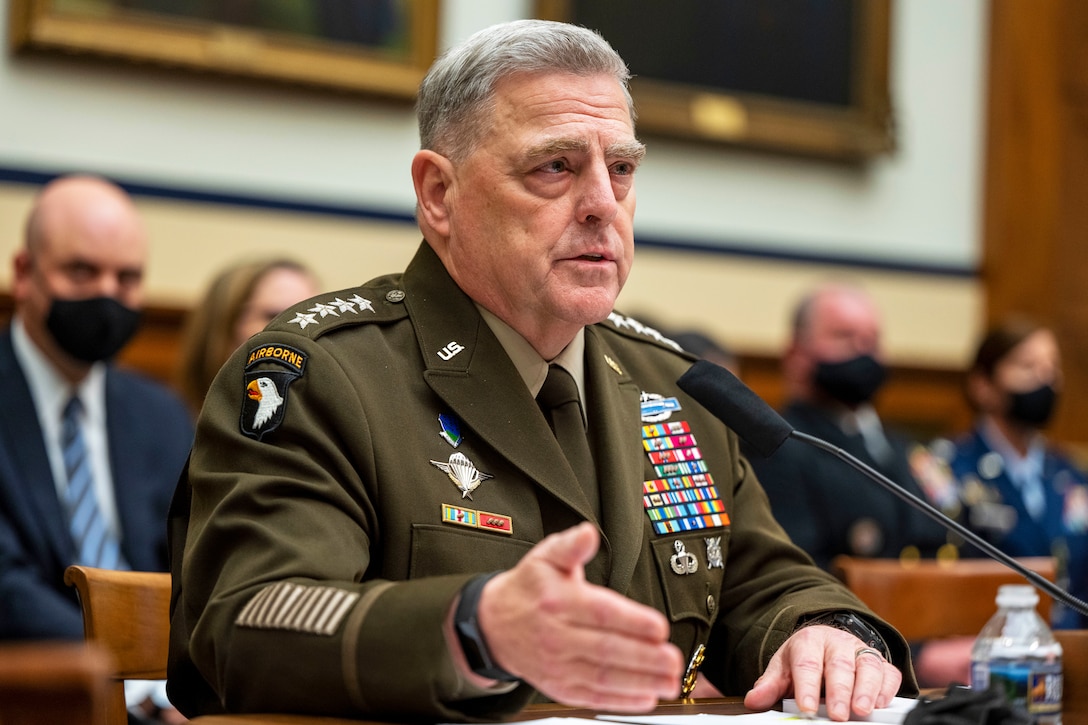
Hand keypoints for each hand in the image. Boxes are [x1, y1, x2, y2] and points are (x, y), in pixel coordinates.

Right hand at [478, 522, 683, 710]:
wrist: (494, 624)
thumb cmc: (528, 589)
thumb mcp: (546, 557)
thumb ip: (572, 546)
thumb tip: (588, 534)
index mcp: (557, 602)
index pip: (600, 613)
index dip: (632, 622)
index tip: (659, 627)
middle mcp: (556, 636)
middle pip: (606, 649)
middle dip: (644, 657)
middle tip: (673, 659)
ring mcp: (557, 665)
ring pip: (602, 677)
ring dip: (640, 682)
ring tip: (669, 681)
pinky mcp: (559, 686)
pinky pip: (593, 697)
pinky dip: (621, 700)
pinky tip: (646, 697)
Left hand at [743, 624, 901, 721]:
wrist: (826, 642)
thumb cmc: (804, 658)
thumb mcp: (784, 668)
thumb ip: (770, 685)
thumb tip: (753, 700)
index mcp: (808, 641)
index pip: (806, 663)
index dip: (807, 686)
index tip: (807, 708)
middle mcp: (837, 642)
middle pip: (839, 665)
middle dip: (839, 691)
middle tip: (838, 715)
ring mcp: (860, 650)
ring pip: (867, 665)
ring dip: (866, 689)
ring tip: (861, 710)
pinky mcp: (880, 662)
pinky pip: (888, 672)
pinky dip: (886, 688)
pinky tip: (879, 704)